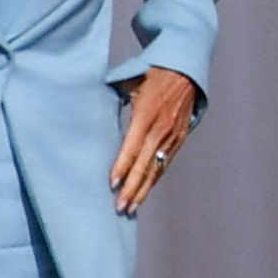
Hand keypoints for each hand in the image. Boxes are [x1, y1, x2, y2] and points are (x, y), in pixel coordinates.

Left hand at [111, 70, 201, 213]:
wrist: (186, 69)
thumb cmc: (152, 73)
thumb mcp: (131, 80)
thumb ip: (114, 95)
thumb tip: (91, 106)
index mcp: (147, 112)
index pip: (133, 145)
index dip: (123, 166)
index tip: (112, 184)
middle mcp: (161, 127)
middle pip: (145, 164)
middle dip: (132, 187)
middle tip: (120, 206)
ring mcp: (173, 135)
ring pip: (156, 168)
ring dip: (143, 189)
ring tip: (130, 207)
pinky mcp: (180, 138)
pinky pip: (165, 163)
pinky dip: (154, 179)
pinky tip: (144, 192)